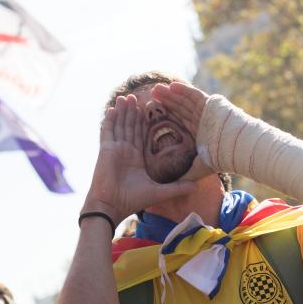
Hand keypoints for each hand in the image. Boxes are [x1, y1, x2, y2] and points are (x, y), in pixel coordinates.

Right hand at [85, 94, 196, 222]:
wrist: (112, 206)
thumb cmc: (132, 200)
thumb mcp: (159, 191)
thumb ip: (177, 187)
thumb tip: (196, 186)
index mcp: (137, 158)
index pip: (143, 135)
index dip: (146, 122)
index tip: (152, 109)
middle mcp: (126, 151)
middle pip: (131, 126)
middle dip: (134, 112)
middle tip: (139, 96)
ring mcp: (115, 149)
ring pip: (120, 125)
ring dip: (123, 111)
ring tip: (127, 97)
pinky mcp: (106, 149)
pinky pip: (108, 131)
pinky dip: (110, 120)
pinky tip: (113, 108)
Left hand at [150, 82, 213, 180]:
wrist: (238, 149)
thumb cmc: (222, 158)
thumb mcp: (199, 168)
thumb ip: (186, 175)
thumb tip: (173, 187)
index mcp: (198, 131)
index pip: (179, 121)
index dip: (166, 116)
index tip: (152, 112)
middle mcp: (201, 119)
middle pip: (180, 108)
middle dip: (166, 102)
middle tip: (151, 96)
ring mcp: (207, 110)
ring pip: (185, 100)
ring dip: (171, 94)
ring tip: (156, 89)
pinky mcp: (212, 103)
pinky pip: (195, 94)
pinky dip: (184, 90)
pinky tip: (171, 86)